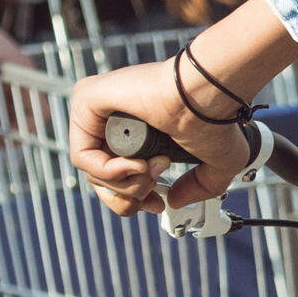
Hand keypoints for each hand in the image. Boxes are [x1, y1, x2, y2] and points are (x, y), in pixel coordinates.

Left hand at [69, 58, 250, 213]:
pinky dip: (108, 171)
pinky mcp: (85, 100)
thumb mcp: (216, 165)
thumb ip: (198, 188)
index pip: (117, 177)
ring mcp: (97, 110)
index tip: (157, 203)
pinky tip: (135, 164)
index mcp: (138, 131)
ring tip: (152, 169)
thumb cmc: (215, 117)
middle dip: (129, 198)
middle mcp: (115, 120)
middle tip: (152, 194)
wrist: (207, 93)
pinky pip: (82, 156)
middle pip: (101, 181)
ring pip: (92, 173)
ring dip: (126, 185)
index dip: (134, 199)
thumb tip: (175, 201)